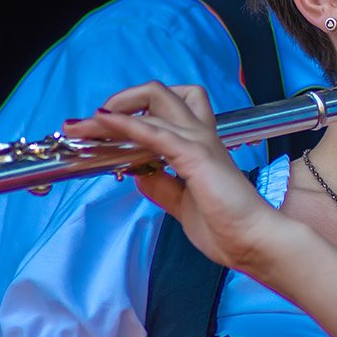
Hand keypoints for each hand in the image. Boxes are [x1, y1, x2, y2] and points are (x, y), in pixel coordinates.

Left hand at [62, 82, 282, 271]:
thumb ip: (163, 187)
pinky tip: (104, 123)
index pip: (168, 111)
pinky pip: (156, 132)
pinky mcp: (196, 156)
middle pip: (162, 94)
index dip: (134, 113)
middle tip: (94, 122)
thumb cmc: (229, 228)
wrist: (255, 242)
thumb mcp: (183, 205)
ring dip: (113, 110)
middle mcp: (201, 135)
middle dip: (123, 99)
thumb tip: (139, 175)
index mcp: (200, 146)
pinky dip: (126, 124)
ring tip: (82, 125)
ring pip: (155, 104)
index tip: (102, 130)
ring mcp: (200, 142)